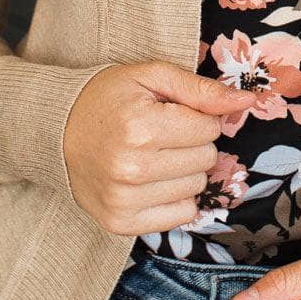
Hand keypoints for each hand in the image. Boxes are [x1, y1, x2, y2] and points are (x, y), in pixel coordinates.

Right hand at [62, 61, 256, 234]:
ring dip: (183, 171)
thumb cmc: (106, 98)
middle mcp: (132, 168)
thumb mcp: (151, 77)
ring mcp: (124, 200)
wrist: (53, 130)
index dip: (196, 116)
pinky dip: (174, 198)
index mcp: (141, 127)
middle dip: (192, 143)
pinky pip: (181, 215)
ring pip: (196, 188)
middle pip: (207, 159)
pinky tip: (150, 181)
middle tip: (160, 134)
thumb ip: (201, 89)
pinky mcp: (120, 223)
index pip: (209, 127)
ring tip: (152, 156)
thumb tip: (247, 101)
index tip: (169, 113)